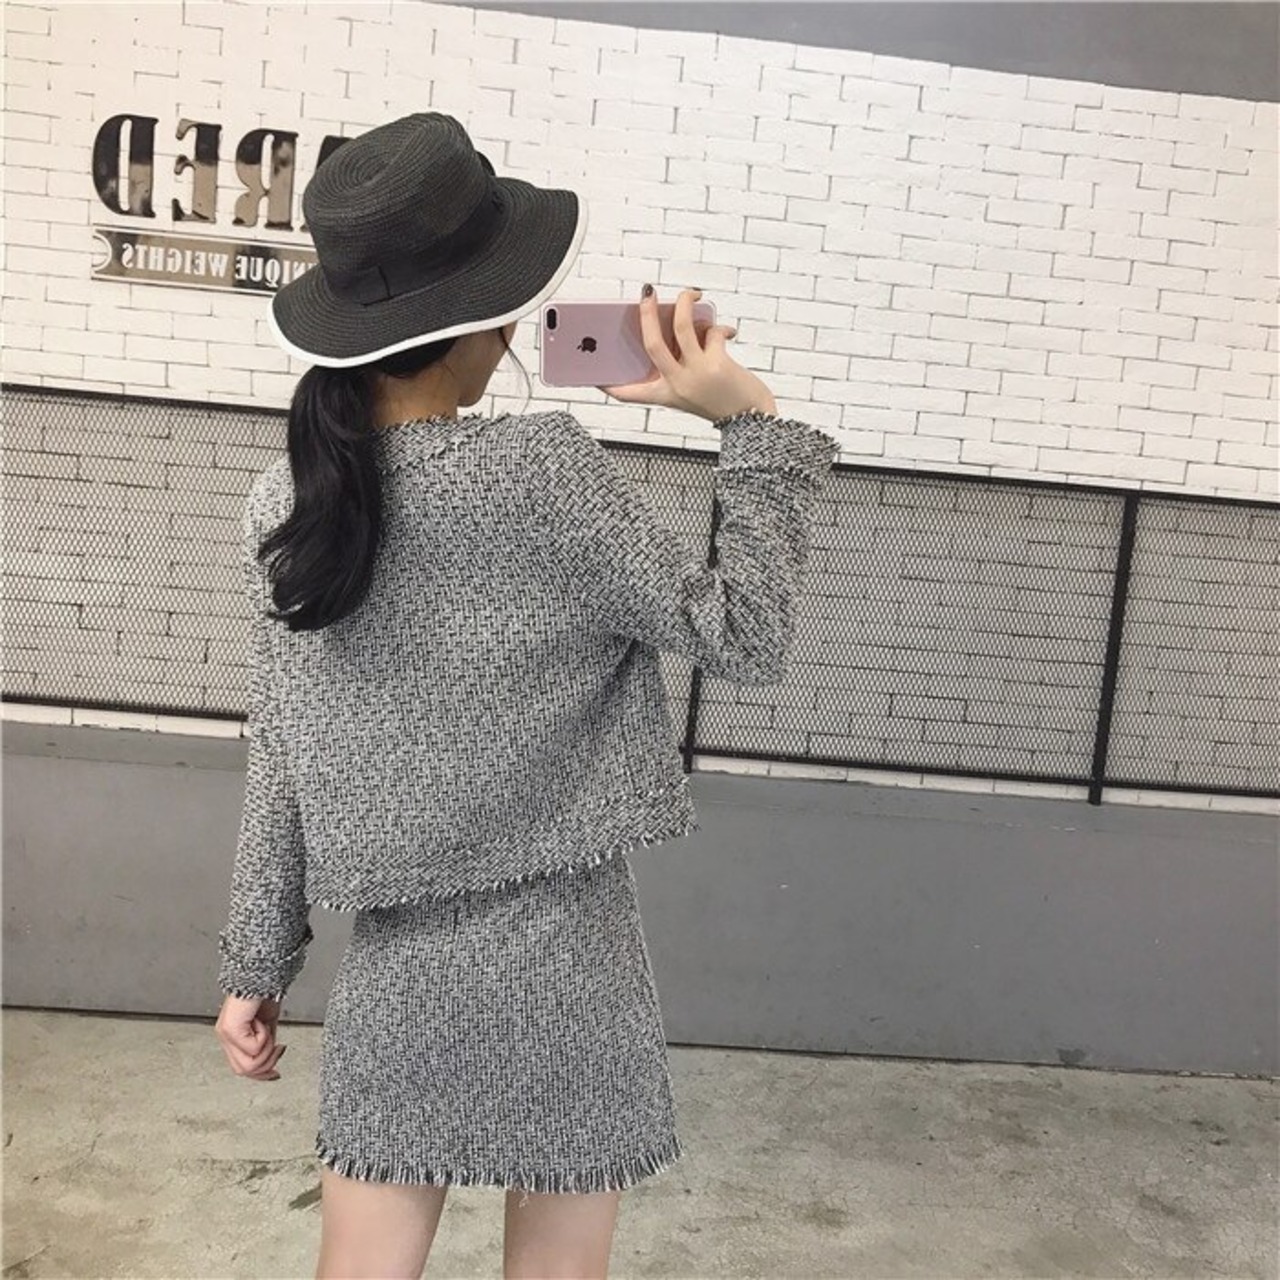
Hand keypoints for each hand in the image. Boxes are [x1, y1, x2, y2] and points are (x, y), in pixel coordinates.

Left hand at [216, 993, 287, 1081]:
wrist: (261, 974)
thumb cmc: (264, 994)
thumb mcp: (268, 1026)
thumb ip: (266, 1045)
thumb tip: (272, 1063)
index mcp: (233, 1038)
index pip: (241, 1068)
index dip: (260, 1075)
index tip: (275, 1074)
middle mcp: (226, 1037)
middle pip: (244, 1071)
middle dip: (267, 1062)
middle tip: (277, 1046)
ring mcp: (226, 1034)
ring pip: (248, 1065)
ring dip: (267, 1049)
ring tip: (268, 1030)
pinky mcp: (231, 1029)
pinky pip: (252, 1047)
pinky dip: (265, 1035)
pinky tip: (262, 1021)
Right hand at [599, 286, 778, 422]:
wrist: (750, 419)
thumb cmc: (723, 402)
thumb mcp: (693, 390)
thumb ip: (681, 362)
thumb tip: (681, 321)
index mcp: (665, 394)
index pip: (630, 393)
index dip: (610, 386)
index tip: (596, 379)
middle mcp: (676, 384)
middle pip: (651, 343)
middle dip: (647, 313)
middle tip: (647, 293)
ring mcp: (695, 374)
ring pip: (682, 327)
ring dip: (685, 303)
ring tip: (691, 293)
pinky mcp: (716, 364)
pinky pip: (711, 333)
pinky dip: (717, 328)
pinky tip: (726, 334)